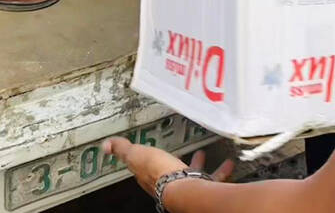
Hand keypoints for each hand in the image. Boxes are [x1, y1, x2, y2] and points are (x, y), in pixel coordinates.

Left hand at [103, 138, 235, 204]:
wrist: (183, 189)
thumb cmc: (159, 172)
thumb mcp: (135, 154)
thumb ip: (123, 149)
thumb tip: (106, 145)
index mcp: (150, 177)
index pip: (145, 169)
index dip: (146, 160)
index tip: (149, 151)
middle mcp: (168, 184)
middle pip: (170, 172)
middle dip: (174, 162)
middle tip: (175, 152)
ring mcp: (186, 188)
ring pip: (192, 175)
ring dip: (197, 164)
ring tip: (203, 153)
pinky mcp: (202, 190)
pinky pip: (212, 180)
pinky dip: (220, 171)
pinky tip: (228, 164)